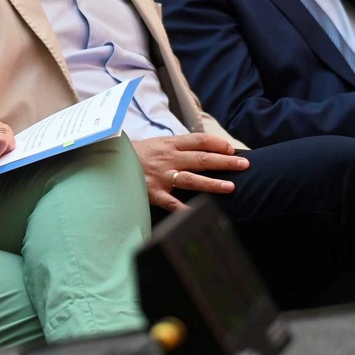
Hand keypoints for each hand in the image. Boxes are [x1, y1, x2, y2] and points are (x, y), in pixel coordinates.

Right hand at [133, 133, 249, 212]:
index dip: (217, 144)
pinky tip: (200, 214)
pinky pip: (172, 203)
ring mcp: (161, 176)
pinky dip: (185, 209)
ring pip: (190, 179)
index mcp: (170, 144)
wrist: (111, 161)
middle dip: (224, 161)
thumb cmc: (138, 154)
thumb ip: (179, 146)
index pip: (198, 141)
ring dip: (212, 183)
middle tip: (244, 165)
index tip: (232, 149)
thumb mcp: (157, 143)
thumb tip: (205, 149)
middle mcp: (168, 159)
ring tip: (230, 187)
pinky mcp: (153, 193)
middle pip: (200, 158)